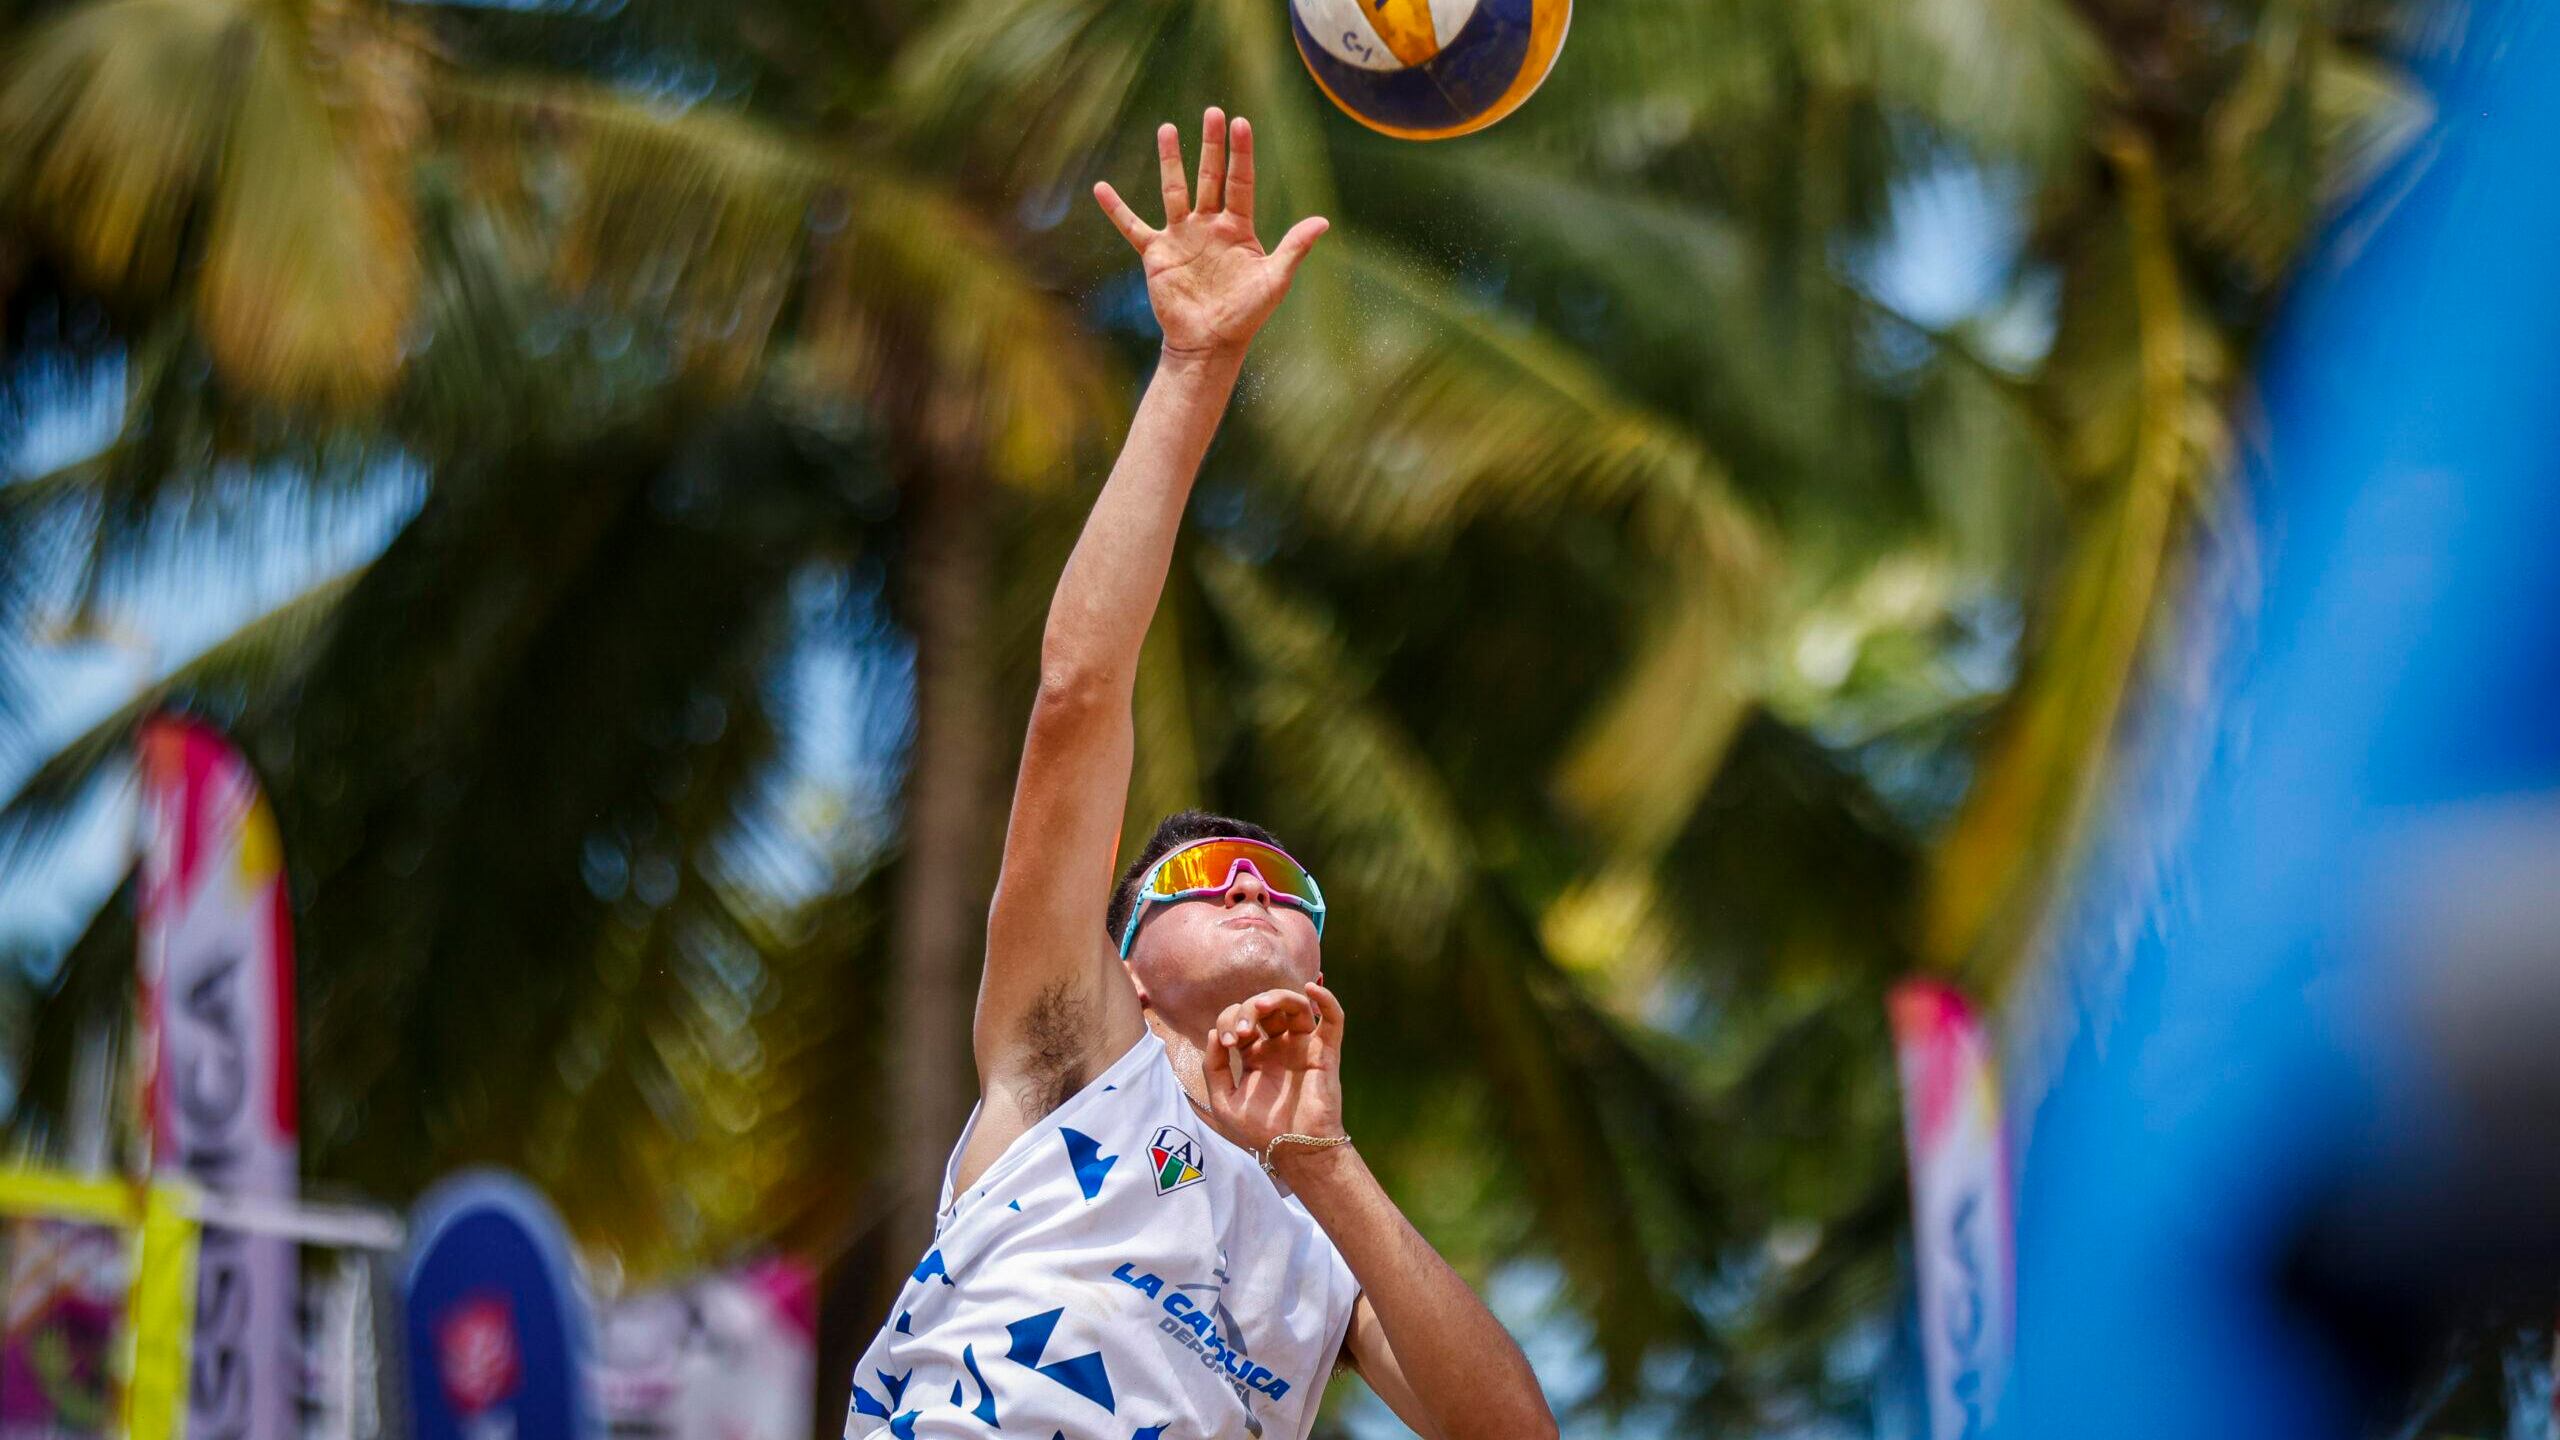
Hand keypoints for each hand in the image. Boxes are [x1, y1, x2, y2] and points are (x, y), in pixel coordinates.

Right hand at [1095, 108, 1328, 360]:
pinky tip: (1101, 188)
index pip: (1240, 182)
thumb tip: (1323, 222)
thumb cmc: (1245, 315)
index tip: (1241, 123)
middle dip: (1211, 145)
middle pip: (1209, 176)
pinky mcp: (1157, 253)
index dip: (1240, 154)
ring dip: (1170, 160)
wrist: (1209, 343)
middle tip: (1213, 112)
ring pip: (1174, 190)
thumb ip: (1294, 248)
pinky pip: (1133, 227)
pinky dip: (1116, 209)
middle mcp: (1208, 226)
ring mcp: (1181, 236)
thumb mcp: (1274, 280)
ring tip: (1166, 128)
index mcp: (1238, 228)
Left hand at [1201, 982, 1348, 1170]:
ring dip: (1277, 998)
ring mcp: (1303, 1046)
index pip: (1240, 1020)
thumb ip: (1214, 1068)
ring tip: (1263, 1005)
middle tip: (1241, 1031)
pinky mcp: (1325, 1052)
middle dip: (1248, 1010)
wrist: (1294, 1150)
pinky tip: (1312, 988)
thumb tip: (1213, 1033)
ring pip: (1295, 1005)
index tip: (1226, 1043)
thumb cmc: (1261, 1130)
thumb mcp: (1224, 1102)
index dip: (1228, 1022)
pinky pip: (1333, 1018)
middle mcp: (1279, 1045)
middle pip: (1265, 1007)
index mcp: (1255, 1054)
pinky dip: (1326, 999)